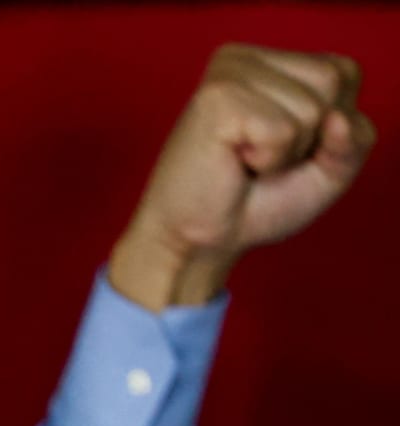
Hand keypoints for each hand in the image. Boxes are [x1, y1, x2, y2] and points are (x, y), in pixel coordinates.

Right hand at [111, 44, 376, 310]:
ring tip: (247, 162)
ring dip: (286, 153)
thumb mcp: (327, 169)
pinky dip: (268, 160)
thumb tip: (336, 119)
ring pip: (310, 109)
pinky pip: (282, 131)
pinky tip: (233, 163)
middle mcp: (246, 58)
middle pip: (332, 82)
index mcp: (271, 62)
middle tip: (263, 157)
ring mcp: (229, 73)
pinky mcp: (217, 99)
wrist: (197, 241)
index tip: (284, 147)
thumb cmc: (255, 204)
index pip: (344, 73)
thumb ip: (355, 139)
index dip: (329, 125)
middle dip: (311, 137)